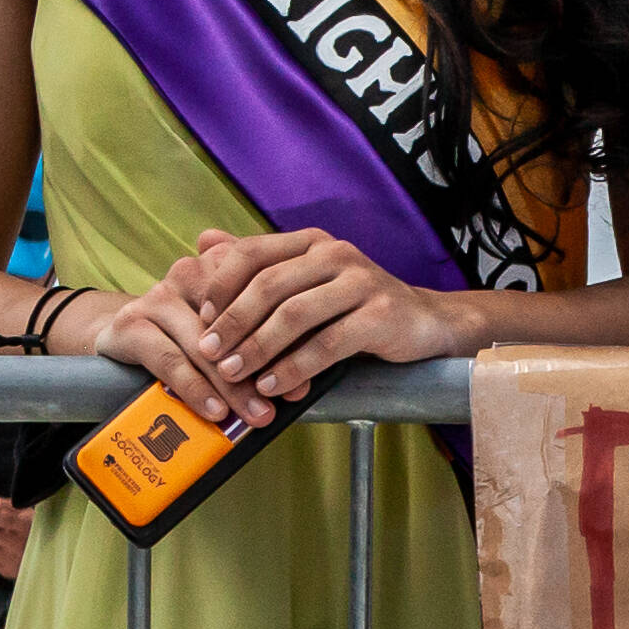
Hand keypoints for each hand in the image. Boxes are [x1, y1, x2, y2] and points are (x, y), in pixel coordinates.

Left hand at [160, 224, 490, 406]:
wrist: (426, 323)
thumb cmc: (357, 307)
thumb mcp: (308, 281)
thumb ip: (260, 265)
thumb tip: (203, 241)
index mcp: (312, 242)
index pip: (253, 253)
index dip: (222, 285)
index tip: (202, 319)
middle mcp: (336, 253)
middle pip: (269, 285)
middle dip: (234, 324)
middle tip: (210, 354)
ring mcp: (362, 282)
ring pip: (295, 315)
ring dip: (259, 349)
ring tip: (236, 375)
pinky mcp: (382, 315)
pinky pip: (327, 344)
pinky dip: (295, 368)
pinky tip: (275, 386)